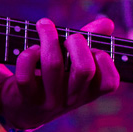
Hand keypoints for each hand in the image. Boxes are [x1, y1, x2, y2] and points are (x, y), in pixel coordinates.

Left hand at [0, 17, 118, 129]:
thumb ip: (91, 42)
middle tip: (69, 37)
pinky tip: (31, 50)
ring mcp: (48, 101)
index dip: (104, 59)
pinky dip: (28, 55)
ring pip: (53, 65)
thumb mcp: (74, 64)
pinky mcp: (25, 98)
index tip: (92, 48)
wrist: (22, 108)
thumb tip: (107, 23)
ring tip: (44, 26)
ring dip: (49, 38)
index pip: (110, 81)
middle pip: (84, 70)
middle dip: (77, 43)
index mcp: (89, 93)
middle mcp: (71, 100)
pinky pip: (26, 74)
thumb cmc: (54, 78)